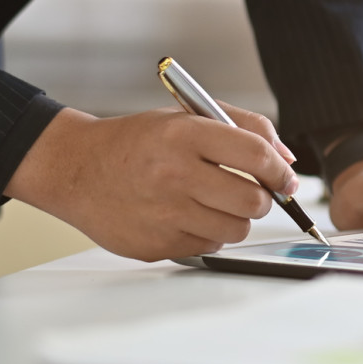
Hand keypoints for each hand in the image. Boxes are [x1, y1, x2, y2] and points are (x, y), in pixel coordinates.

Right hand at [5, 104, 299, 260]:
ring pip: (235, 229)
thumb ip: (243, 127)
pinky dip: (208, 234)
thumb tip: (286, 160)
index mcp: (184, 135)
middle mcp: (173, 174)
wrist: (76, 169)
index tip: (286, 178)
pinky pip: (209, 246)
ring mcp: (163, 214)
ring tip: (215, 202)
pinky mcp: (155, 245)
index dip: (280, 171)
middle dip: (262, 198)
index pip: (255, 155)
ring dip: (236, 218)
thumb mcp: (186, 116)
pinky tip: (187, 216)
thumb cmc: (137, 142)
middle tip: (251, 192)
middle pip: (252, 200)